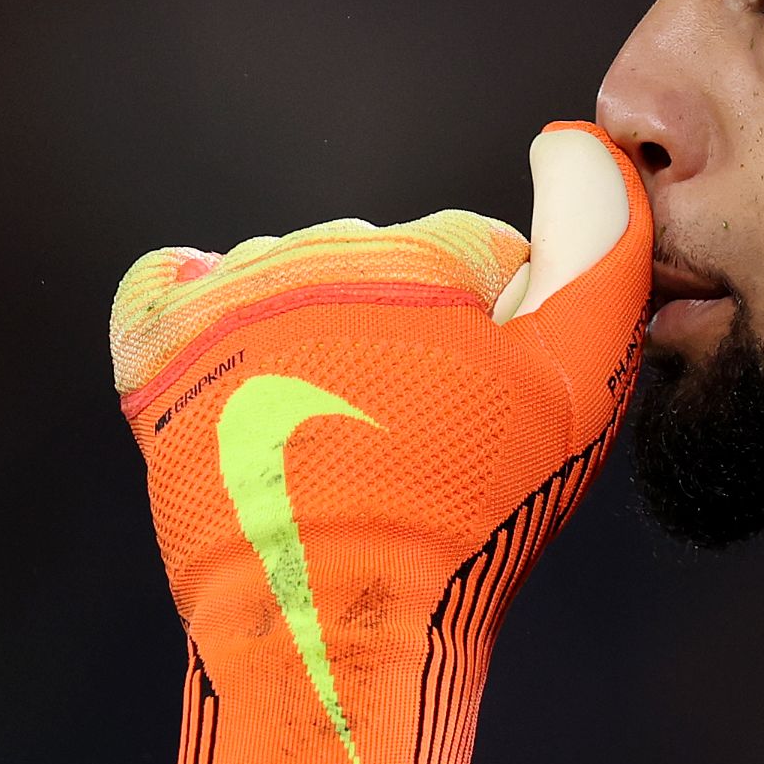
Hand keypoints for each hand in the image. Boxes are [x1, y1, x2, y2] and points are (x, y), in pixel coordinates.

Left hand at [111, 122, 649, 763]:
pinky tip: (250, 373)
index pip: (480, 251)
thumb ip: (603, 252)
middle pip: (386, 262)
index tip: (494, 408)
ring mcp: (229, 303)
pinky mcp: (160, 353)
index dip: (504, 332)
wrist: (338, 619)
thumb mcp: (577, 387)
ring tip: (345, 430)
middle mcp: (315, 256)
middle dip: (412, 328)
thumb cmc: (471, 516)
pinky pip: (176, 289)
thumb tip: (581, 144)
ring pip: (294, 279)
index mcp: (422, 251)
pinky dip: (209, 316)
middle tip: (421, 435)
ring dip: (323, 331)